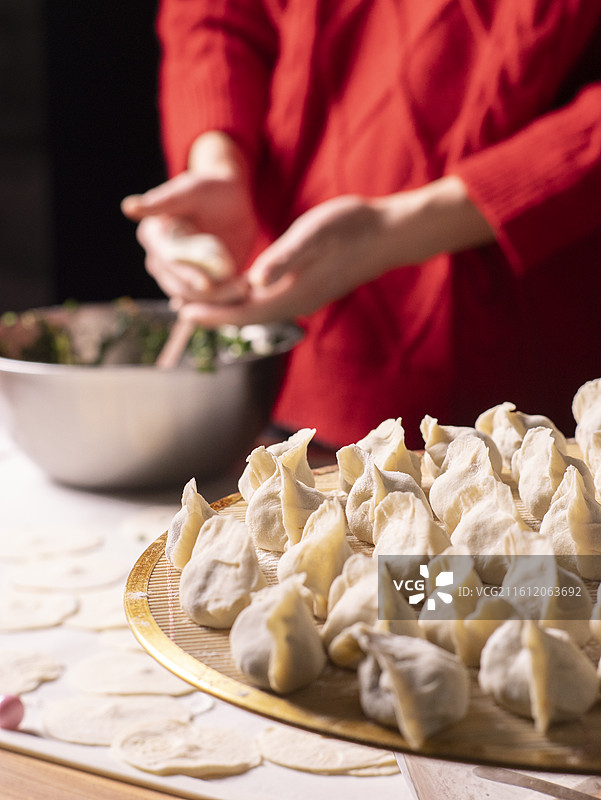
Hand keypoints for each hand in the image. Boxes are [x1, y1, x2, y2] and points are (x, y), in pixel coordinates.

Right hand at [121, 132, 258, 306]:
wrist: (232, 199)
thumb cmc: (209, 187)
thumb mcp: (189, 191)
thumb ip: (162, 202)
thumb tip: (128, 208)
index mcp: (154, 238)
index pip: (169, 263)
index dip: (187, 276)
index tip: (206, 285)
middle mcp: (162, 262)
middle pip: (181, 287)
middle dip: (209, 293)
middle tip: (239, 290)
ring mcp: (182, 276)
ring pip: (197, 299)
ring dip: (220, 300)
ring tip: (246, 290)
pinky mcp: (202, 285)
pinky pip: (211, 301)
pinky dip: (226, 302)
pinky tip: (246, 297)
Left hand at [177, 193, 387, 325]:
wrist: (388, 234)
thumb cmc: (351, 227)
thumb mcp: (314, 235)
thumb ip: (283, 259)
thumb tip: (254, 282)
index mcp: (293, 293)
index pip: (243, 312)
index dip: (212, 314)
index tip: (182, 312)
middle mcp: (297, 302)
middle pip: (247, 316)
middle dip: (214, 315)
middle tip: (179, 310)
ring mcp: (305, 297)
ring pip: (258, 311)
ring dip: (229, 308)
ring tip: (201, 303)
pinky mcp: (310, 288)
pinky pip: (271, 302)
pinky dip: (248, 299)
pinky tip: (240, 289)